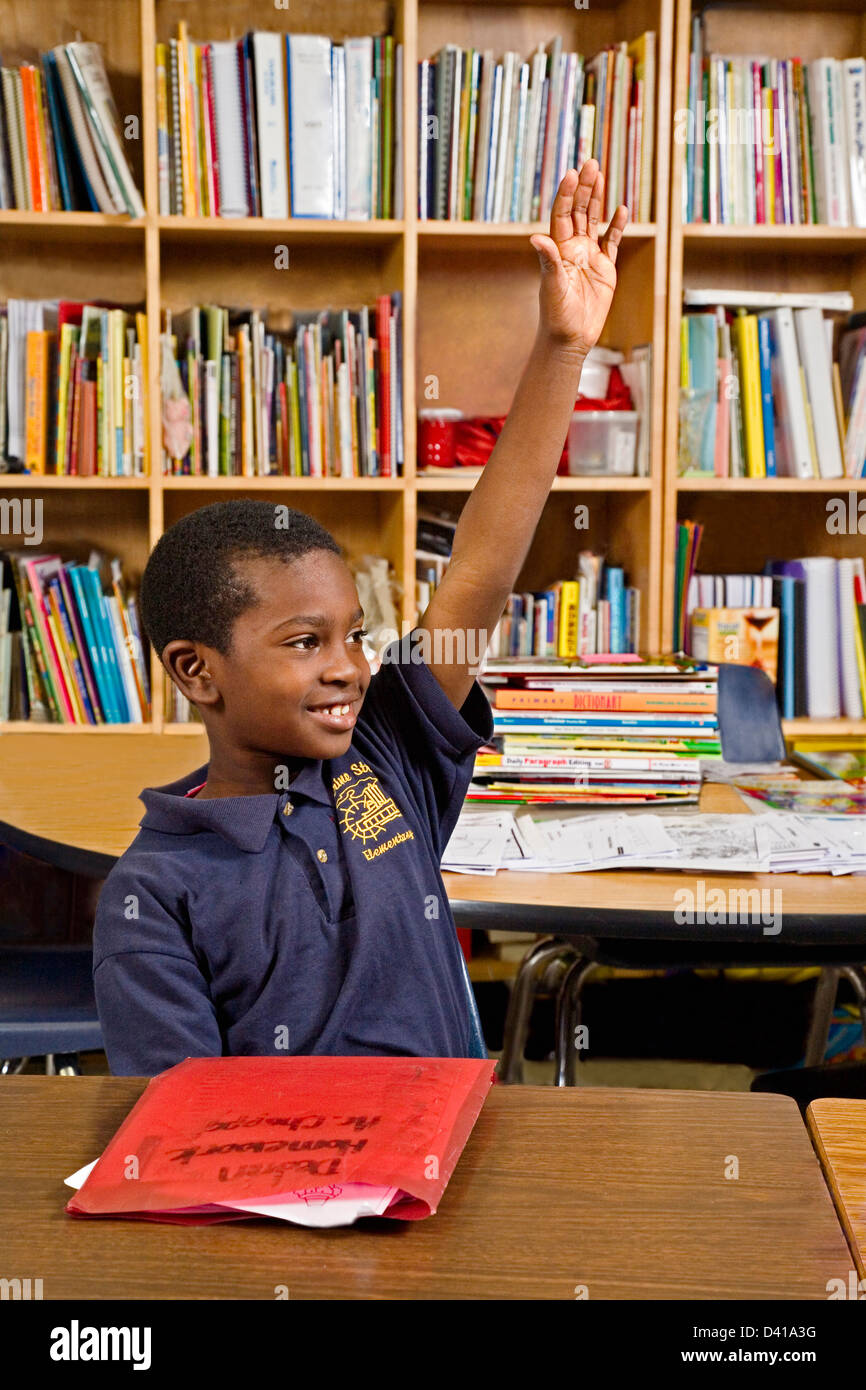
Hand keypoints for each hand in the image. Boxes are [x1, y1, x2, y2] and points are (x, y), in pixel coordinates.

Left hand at [530, 161, 628, 358]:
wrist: (570, 338)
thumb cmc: (556, 315)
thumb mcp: (552, 286)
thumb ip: (548, 260)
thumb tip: (536, 237)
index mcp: (558, 250)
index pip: (562, 215)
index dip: (567, 194)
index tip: (572, 173)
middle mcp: (573, 248)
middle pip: (579, 211)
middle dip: (584, 188)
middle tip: (591, 163)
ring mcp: (590, 256)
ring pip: (595, 221)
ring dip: (598, 199)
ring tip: (600, 175)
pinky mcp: (605, 269)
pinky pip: (612, 243)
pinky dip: (617, 227)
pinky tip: (621, 210)